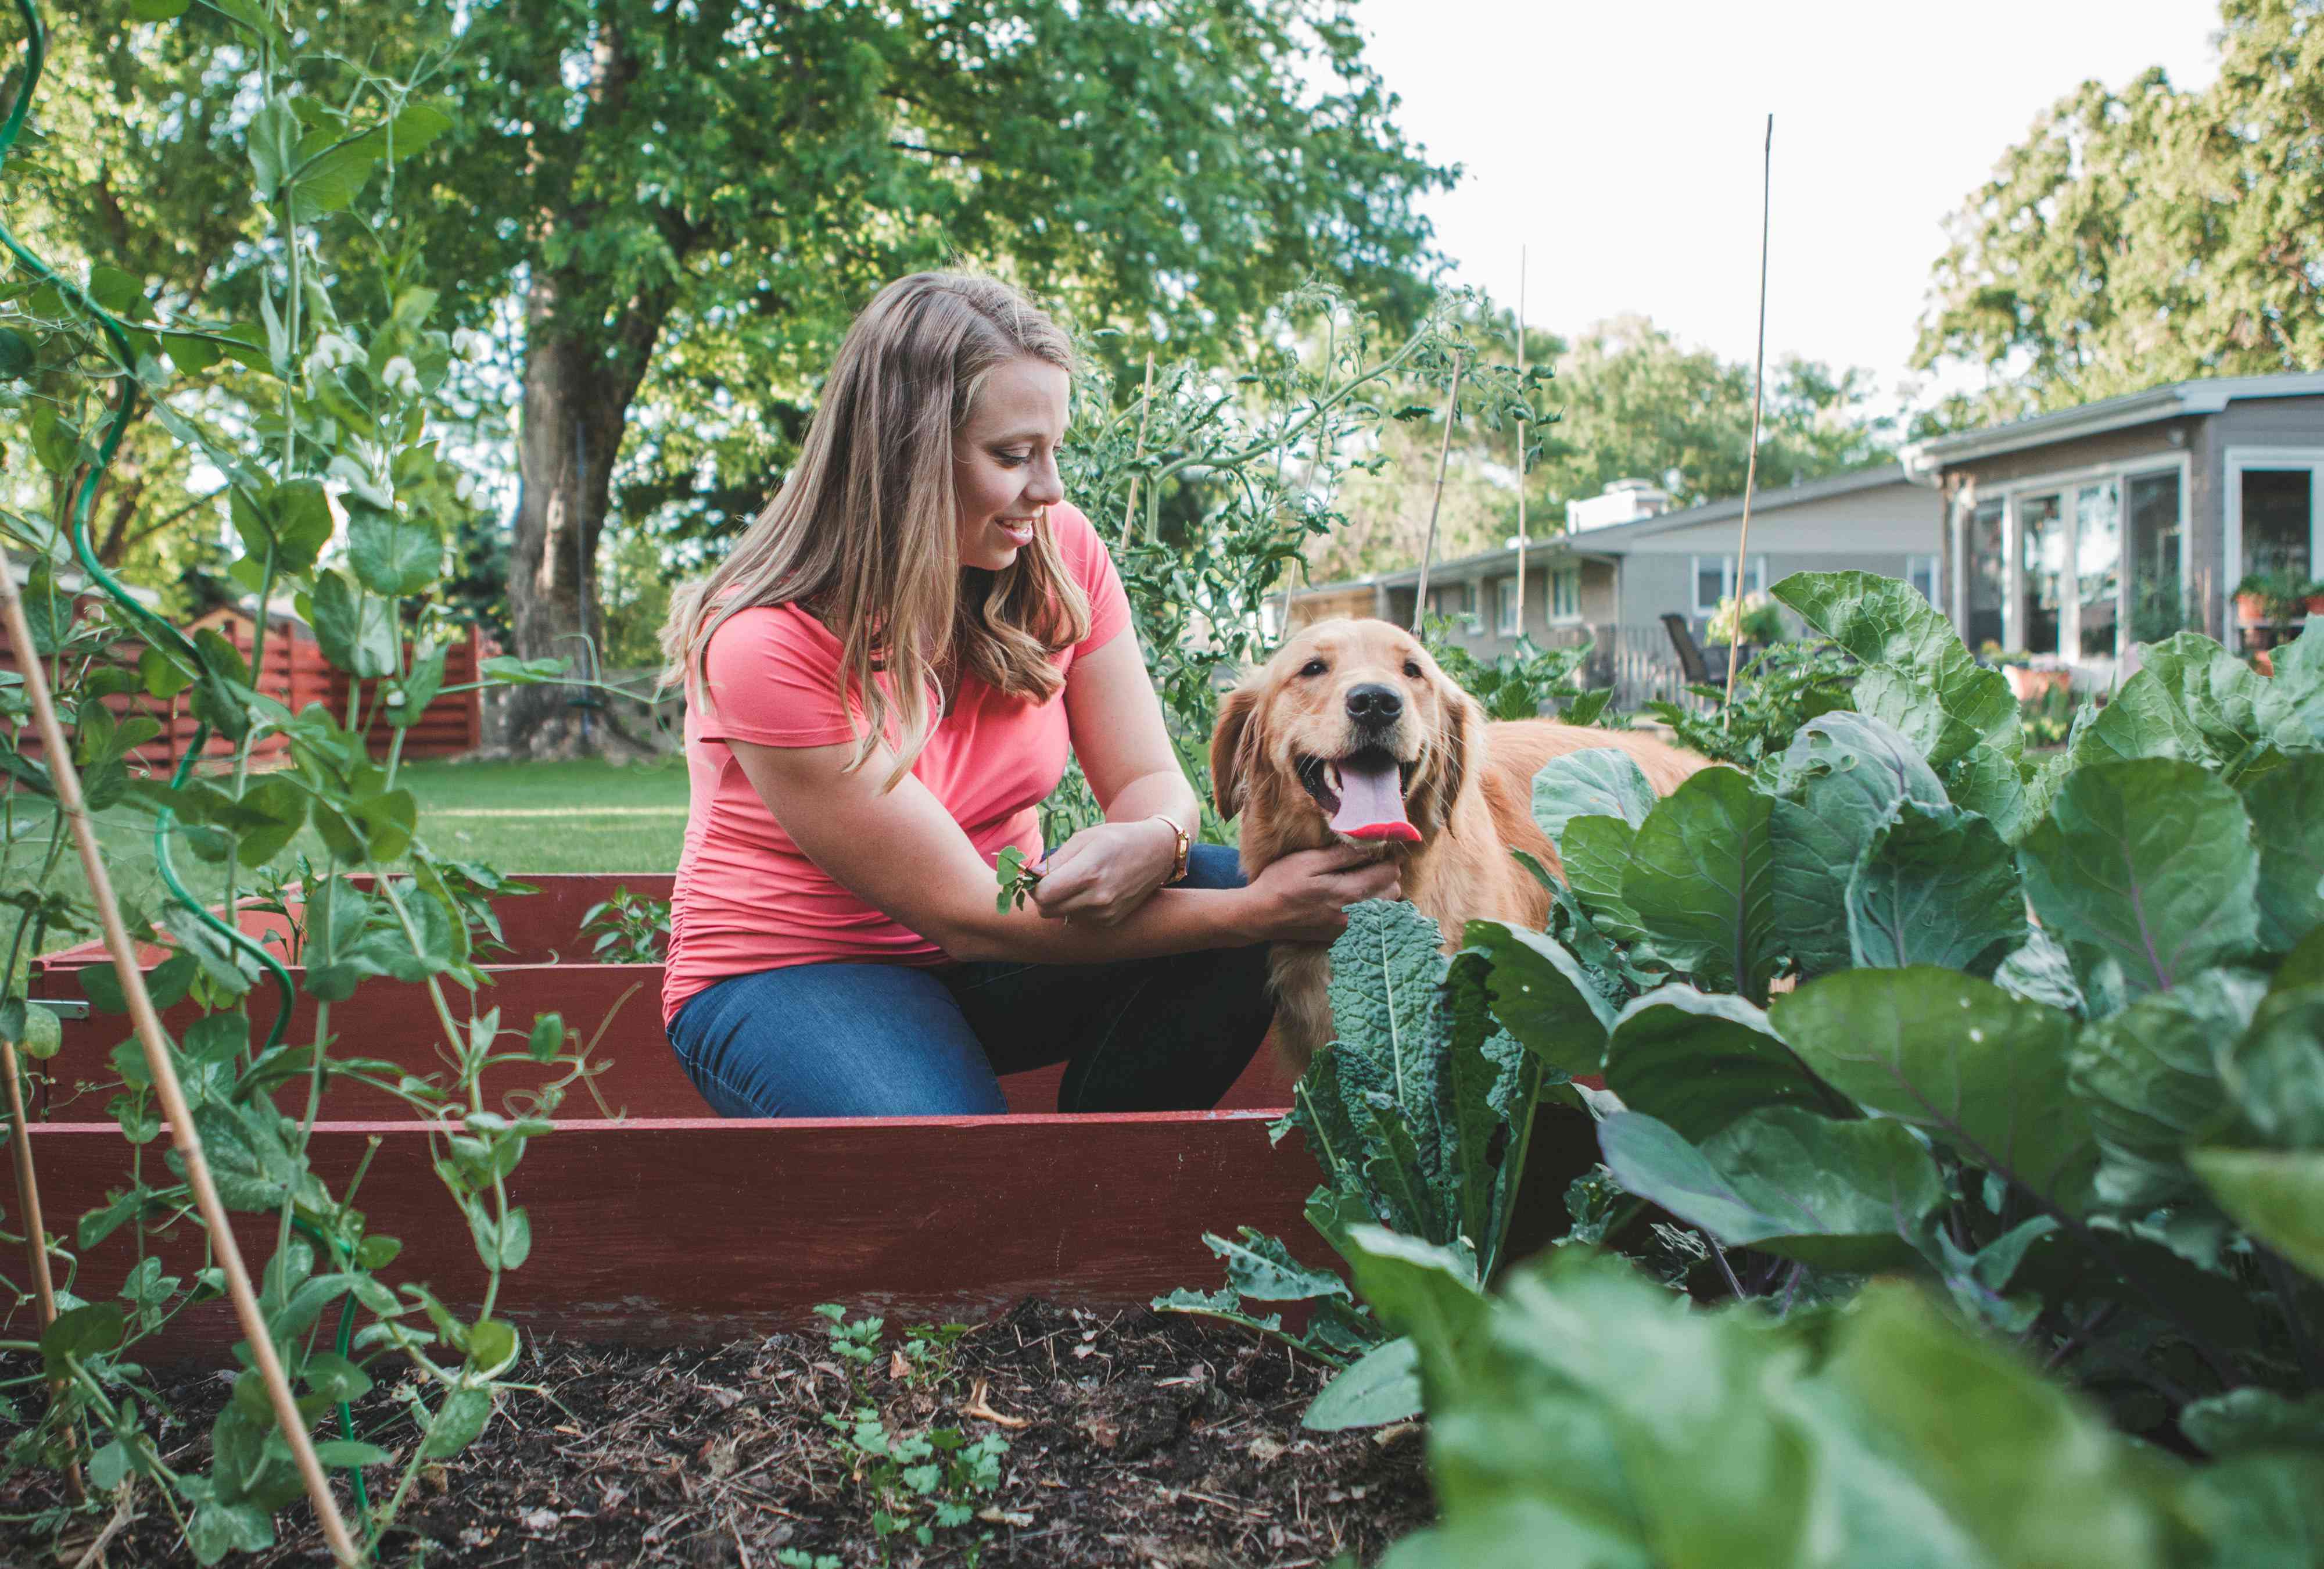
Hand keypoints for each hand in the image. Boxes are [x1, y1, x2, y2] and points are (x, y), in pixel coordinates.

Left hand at [1029, 818, 1179, 926]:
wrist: (1155, 852)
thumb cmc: (1116, 839)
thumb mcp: (1083, 839)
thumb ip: (1055, 860)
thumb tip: (1030, 876)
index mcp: (1089, 873)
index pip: (1043, 894)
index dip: (1033, 885)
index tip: (1037, 875)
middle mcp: (1098, 898)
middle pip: (1047, 910)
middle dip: (1042, 896)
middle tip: (1050, 879)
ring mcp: (1105, 913)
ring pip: (1061, 916)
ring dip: (1060, 902)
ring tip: (1075, 882)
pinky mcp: (1111, 921)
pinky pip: (1078, 919)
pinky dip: (1076, 907)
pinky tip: (1090, 891)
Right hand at [1246, 845, 1402, 942]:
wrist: (1260, 916)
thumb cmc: (1280, 883)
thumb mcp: (1308, 861)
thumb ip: (1342, 855)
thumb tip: (1370, 846)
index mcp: (1348, 893)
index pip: (1389, 875)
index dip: (1389, 859)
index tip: (1380, 850)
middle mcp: (1355, 915)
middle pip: (1392, 894)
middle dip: (1387, 876)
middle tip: (1371, 863)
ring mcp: (1348, 929)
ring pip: (1384, 909)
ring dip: (1380, 893)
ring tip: (1363, 879)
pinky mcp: (1340, 936)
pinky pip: (1368, 921)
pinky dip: (1369, 909)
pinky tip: (1351, 899)